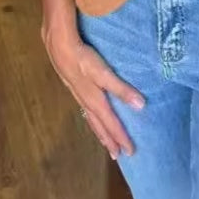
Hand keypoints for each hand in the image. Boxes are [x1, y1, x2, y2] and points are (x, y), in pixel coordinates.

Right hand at [41, 7, 144, 159]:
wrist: (57, 43)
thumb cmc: (82, 56)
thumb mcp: (102, 72)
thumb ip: (120, 88)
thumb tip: (140, 106)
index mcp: (94, 99)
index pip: (110, 123)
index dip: (120, 136)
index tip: (130, 151)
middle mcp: (85, 99)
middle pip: (99, 124)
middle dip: (109, 139)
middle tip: (118, 156)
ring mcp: (77, 92)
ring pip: (90, 117)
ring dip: (99, 130)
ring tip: (106, 142)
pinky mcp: (73, 83)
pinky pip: (84, 107)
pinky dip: (91, 117)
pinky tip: (91, 114)